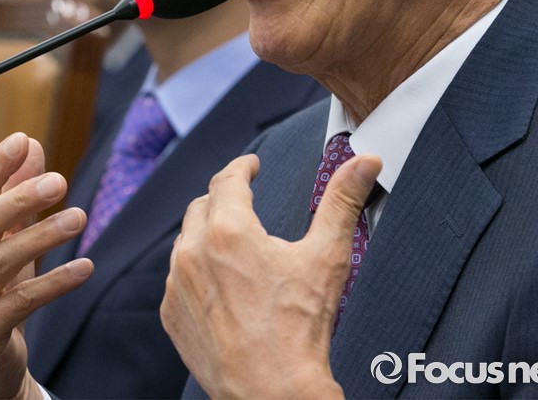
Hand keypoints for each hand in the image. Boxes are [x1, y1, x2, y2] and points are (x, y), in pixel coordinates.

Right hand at [0, 132, 93, 398]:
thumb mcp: (4, 240)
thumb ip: (16, 194)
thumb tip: (31, 144)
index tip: (21, 139)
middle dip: (19, 198)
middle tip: (60, 180)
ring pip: (0, 262)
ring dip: (43, 236)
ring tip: (80, 217)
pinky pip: (22, 302)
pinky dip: (55, 282)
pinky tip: (86, 267)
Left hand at [161, 152, 381, 399]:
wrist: (274, 394)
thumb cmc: (300, 328)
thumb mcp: (327, 256)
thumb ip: (342, 200)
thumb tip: (365, 161)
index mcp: (229, 231)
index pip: (227, 179)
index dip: (242, 167)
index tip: (251, 166)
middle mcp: (193, 252)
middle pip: (203, 204)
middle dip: (223, 197)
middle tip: (243, 198)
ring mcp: (178, 285)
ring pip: (186, 239)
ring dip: (206, 231)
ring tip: (231, 238)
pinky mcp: (172, 314)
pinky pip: (177, 276)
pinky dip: (195, 268)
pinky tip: (218, 279)